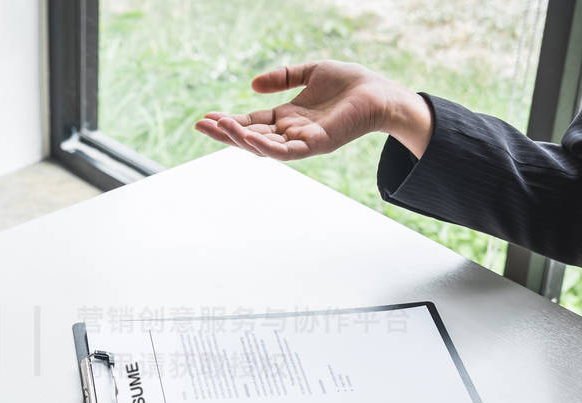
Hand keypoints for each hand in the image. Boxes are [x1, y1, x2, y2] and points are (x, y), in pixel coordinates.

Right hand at [194, 60, 432, 159]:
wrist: (381, 92)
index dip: (229, 121)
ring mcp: (302, 141)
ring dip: (239, 138)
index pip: (251, 122)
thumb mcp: (310, 72)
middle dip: (225, 132)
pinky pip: (286, 152)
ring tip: (218, 127)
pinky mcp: (316, 146)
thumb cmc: (350, 83)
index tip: (207, 117)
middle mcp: (291, 133)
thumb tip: (253, 85)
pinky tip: (249, 139)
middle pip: (250, 137)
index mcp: (287, 118)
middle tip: (200, 125)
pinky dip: (266, 148)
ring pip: (263, 146)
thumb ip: (283, 77)